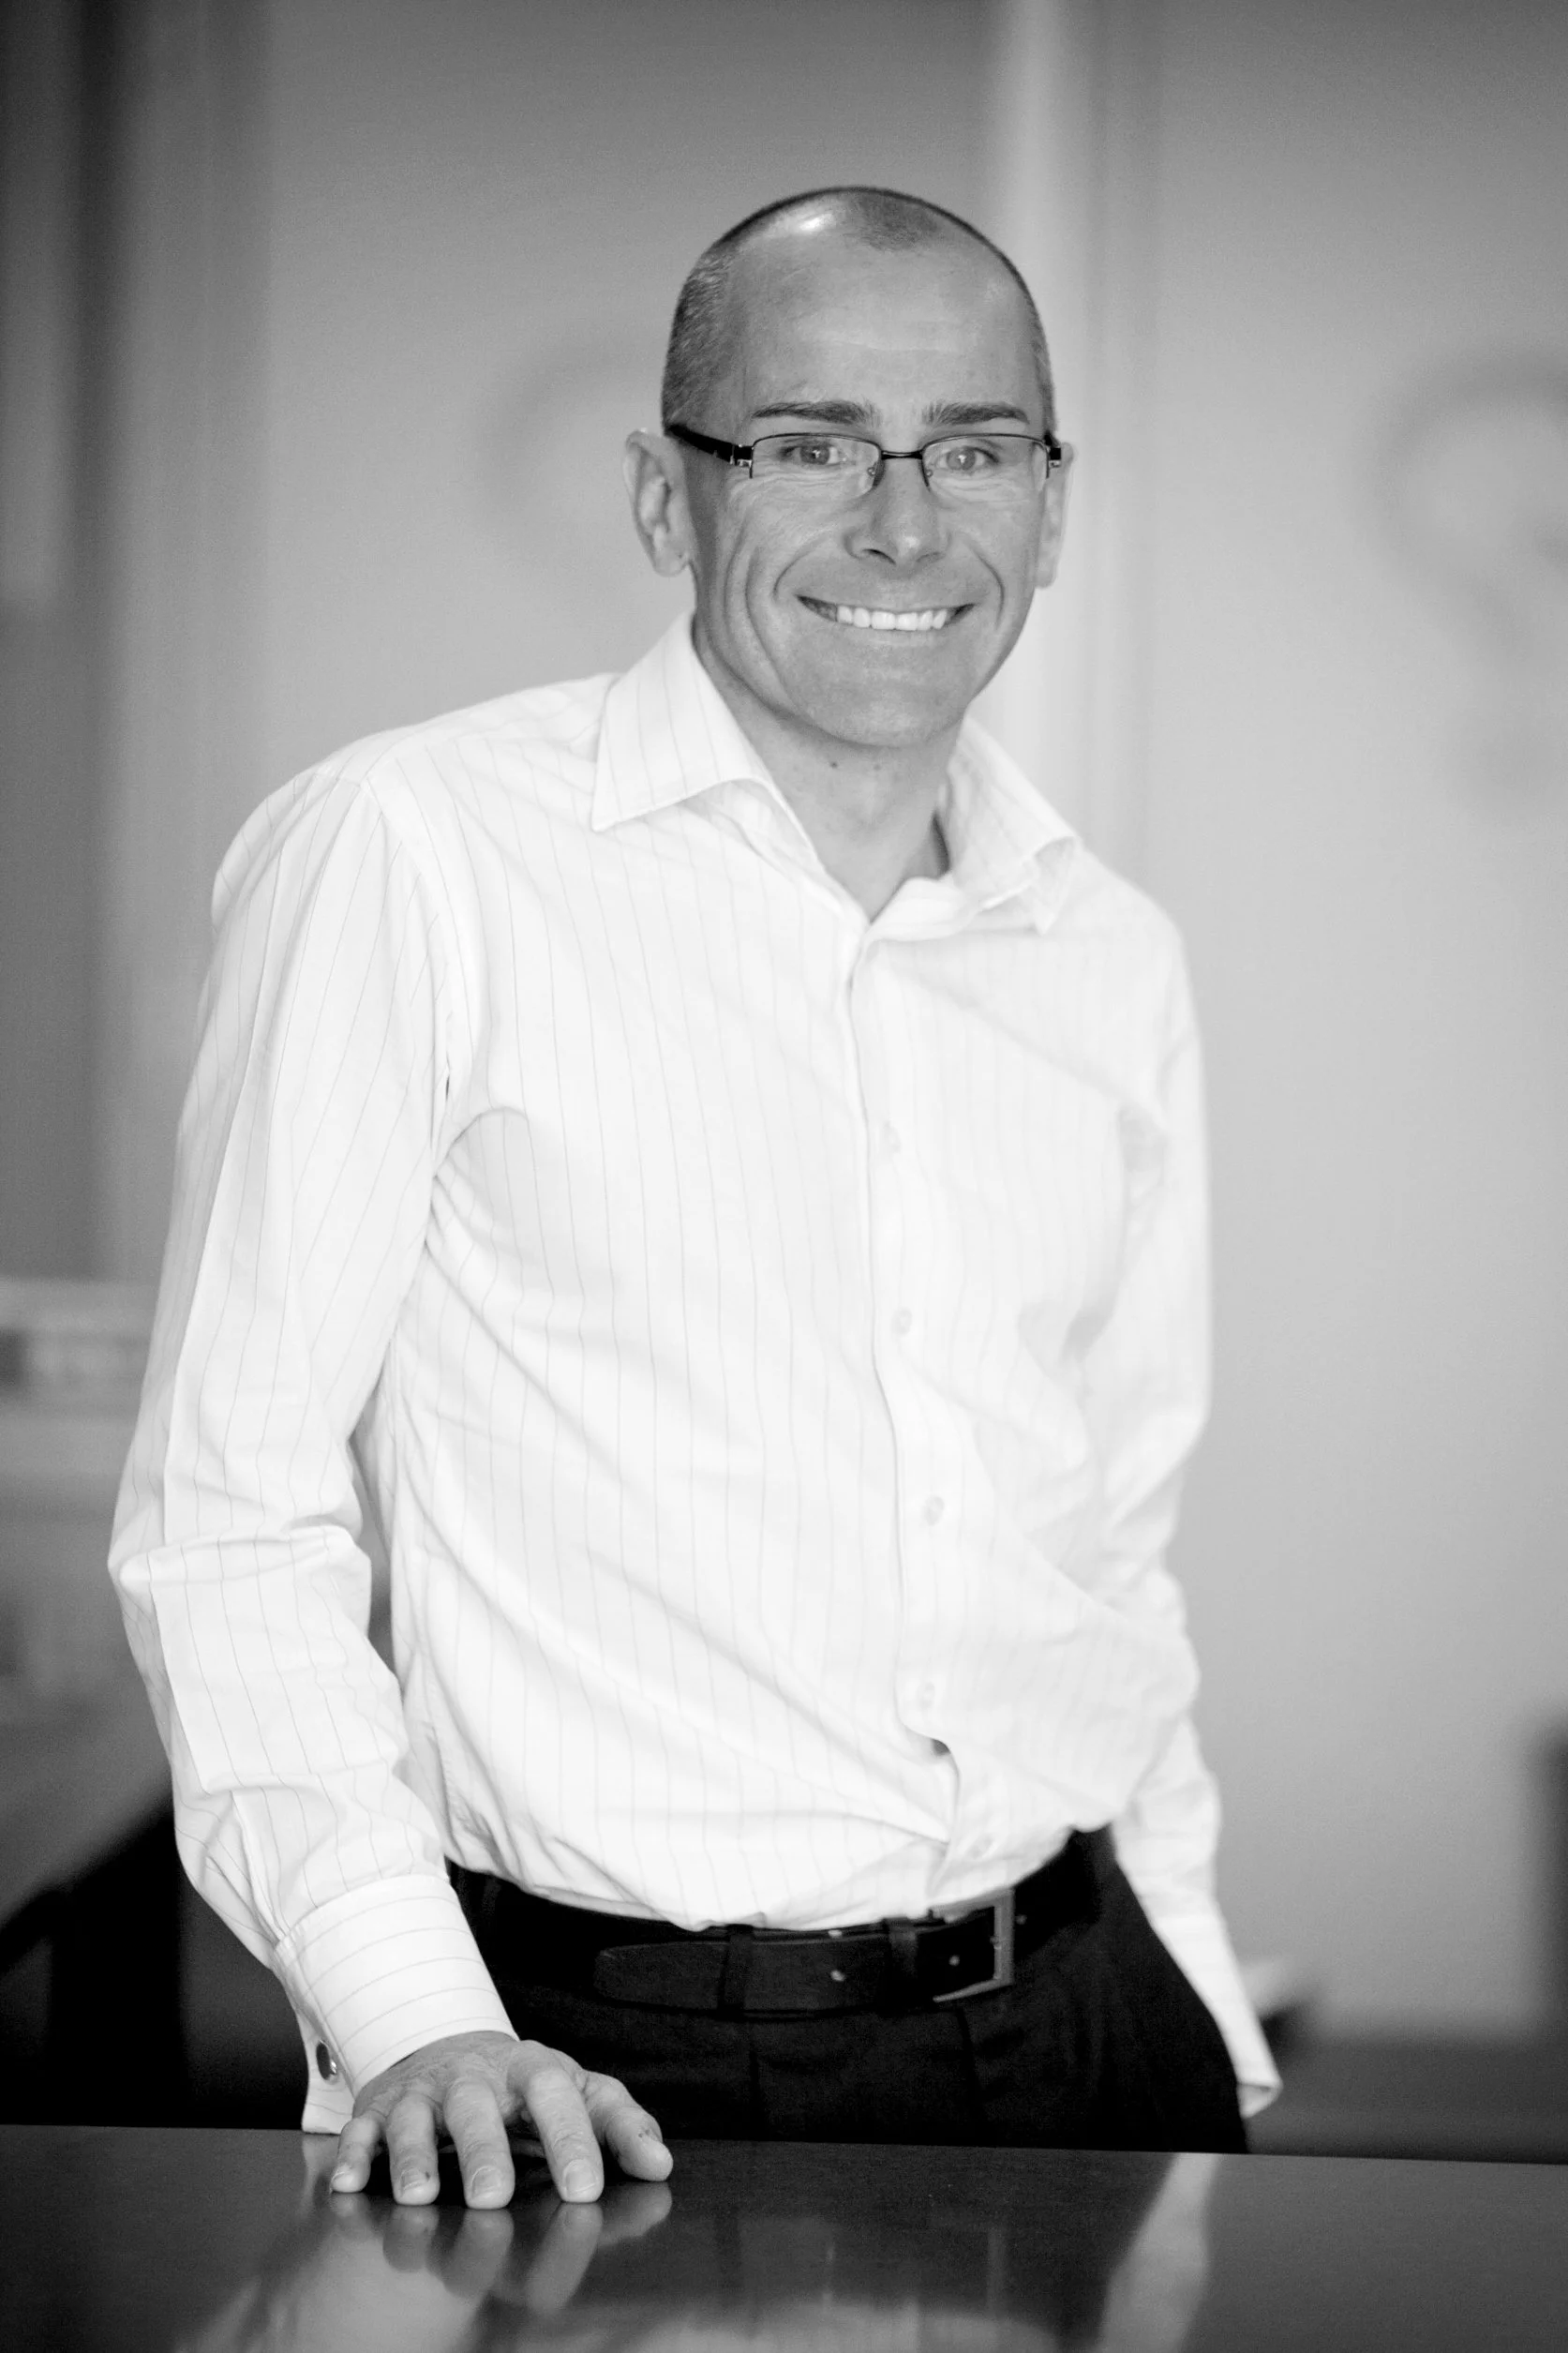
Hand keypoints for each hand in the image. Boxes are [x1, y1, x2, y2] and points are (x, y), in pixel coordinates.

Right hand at [328, 2029, 672, 2207]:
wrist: (450, 2047)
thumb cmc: (523, 2086)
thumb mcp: (576, 2091)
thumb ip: (618, 2124)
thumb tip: (659, 2162)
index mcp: (532, 2069)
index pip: (557, 2094)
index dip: (571, 2139)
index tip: (585, 2188)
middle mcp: (475, 2077)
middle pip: (478, 2106)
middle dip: (484, 2150)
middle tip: (494, 2195)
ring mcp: (424, 2091)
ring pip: (415, 2117)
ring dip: (414, 2156)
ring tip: (420, 2195)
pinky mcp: (380, 2108)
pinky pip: (361, 2128)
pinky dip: (351, 2153)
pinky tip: (348, 2182)